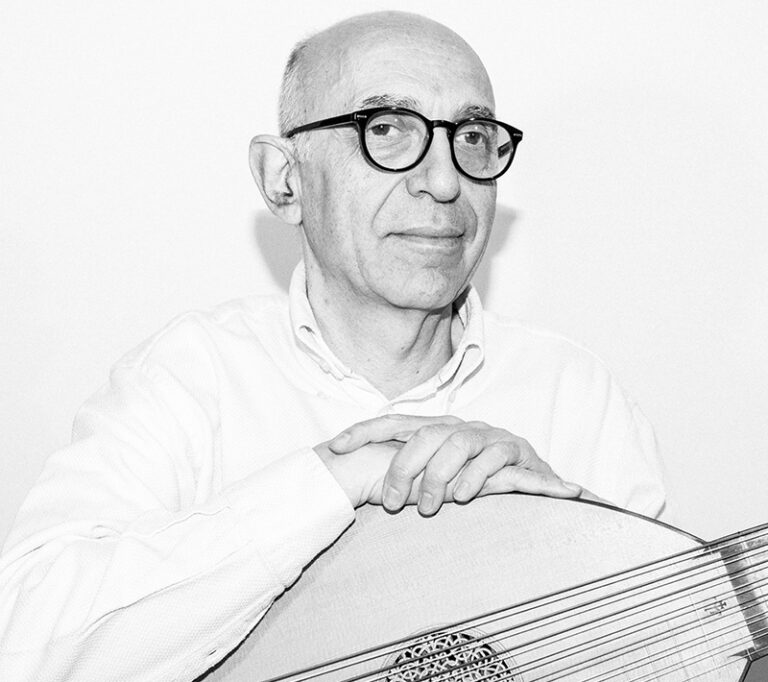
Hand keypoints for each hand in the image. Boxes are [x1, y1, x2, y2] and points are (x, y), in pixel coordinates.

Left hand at [320, 414, 581, 515]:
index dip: (364, 431)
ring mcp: (486, 436)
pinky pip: (492, 457)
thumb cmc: (476, 481)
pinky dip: (475, 478)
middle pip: (422, 435)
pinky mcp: (513, 449)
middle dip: (402, 468)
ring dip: (437, 478)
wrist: (533, 478)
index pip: (394, 423)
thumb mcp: (437, 478)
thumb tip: (359, 485)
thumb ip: (407, 477)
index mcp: (435, 429)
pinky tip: (464, 497)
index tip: (335, 447)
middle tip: (390, 503)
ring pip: (455, 443)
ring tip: (426, 508)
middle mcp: (458, 427)